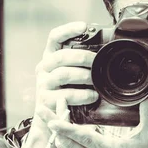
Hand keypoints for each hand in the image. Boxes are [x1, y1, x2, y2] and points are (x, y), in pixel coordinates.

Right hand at [24, 21, 98, 147]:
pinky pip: (65, 95)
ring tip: (96, 82)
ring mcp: (43, 85)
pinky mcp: (45, 101)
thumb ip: (80, 66)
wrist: (51, 121)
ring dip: (83, 77)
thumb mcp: (71, 77)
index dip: (68, 30)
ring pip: (63, 75)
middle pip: (61, 56)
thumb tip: (104, 55)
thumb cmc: (67, 95)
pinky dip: (82, 95)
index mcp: (49, 58)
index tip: (84, 26)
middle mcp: (43, 69)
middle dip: (82, 57)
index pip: (54, 38)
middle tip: (97, 62)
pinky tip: (93, 96)